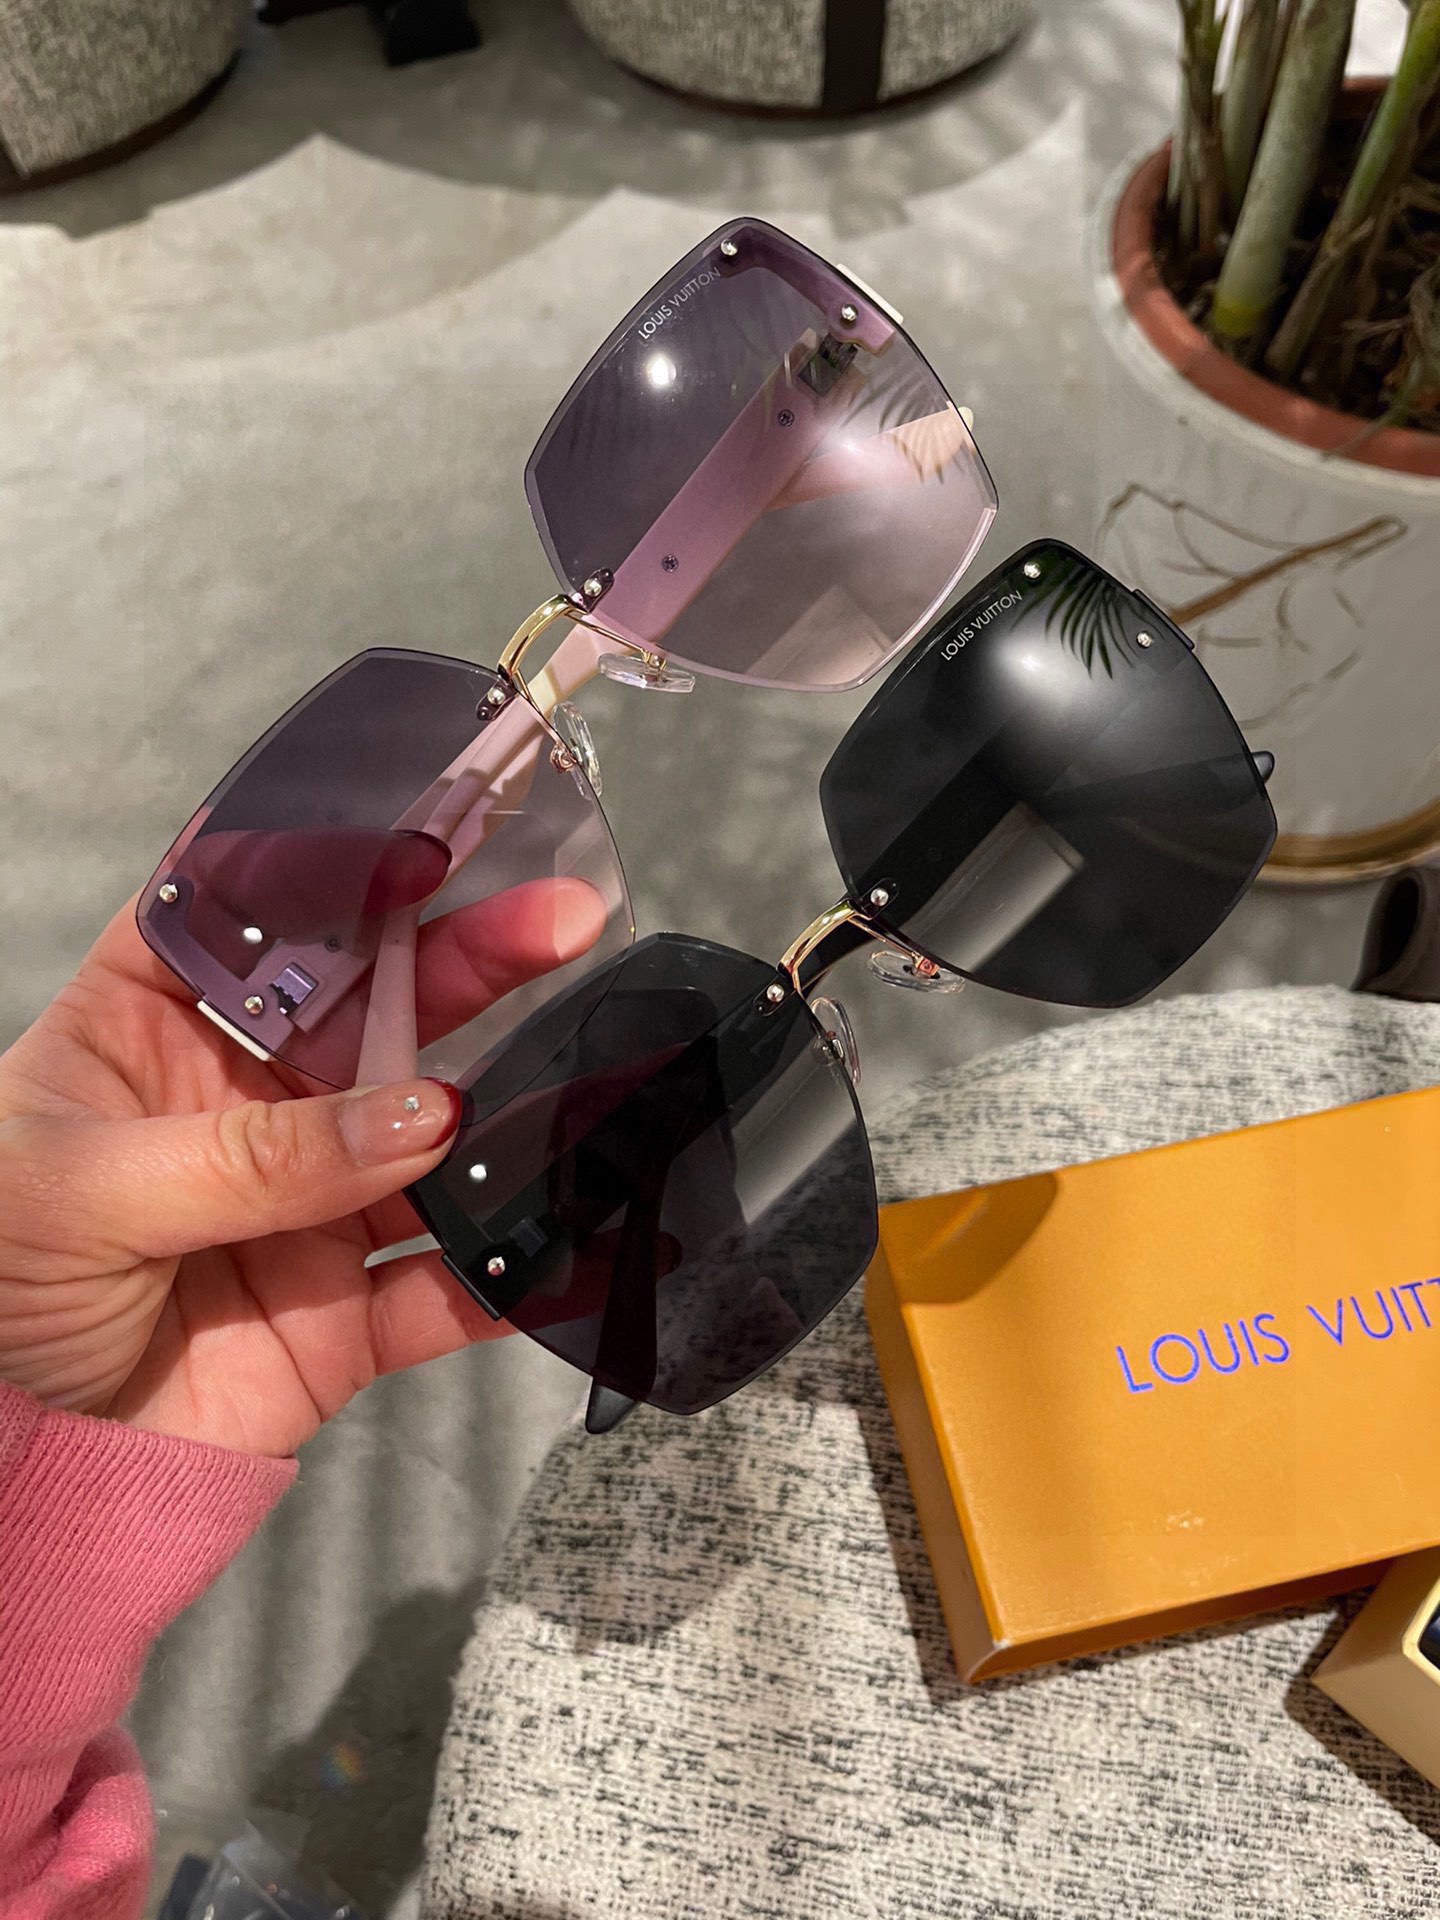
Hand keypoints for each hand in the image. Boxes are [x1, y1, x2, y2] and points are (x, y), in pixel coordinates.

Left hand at [0, 881, 603, 1457]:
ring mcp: (305, 1209)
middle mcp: (243, 1105)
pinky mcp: (344, 1318)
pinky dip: (513, 1275)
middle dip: (468, 959)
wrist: (7, 1469)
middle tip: (561, 920)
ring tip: (579, 1081)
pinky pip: (447, 1293)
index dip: (334, 871)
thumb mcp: (82, 1191)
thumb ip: (255, 1156)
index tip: (423, 845)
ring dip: (510, 1116)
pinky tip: (569, 1238)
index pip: (248, 920)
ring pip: (430, 1146)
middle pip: (372, 1011)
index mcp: (149, 1033)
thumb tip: (421, 1116)